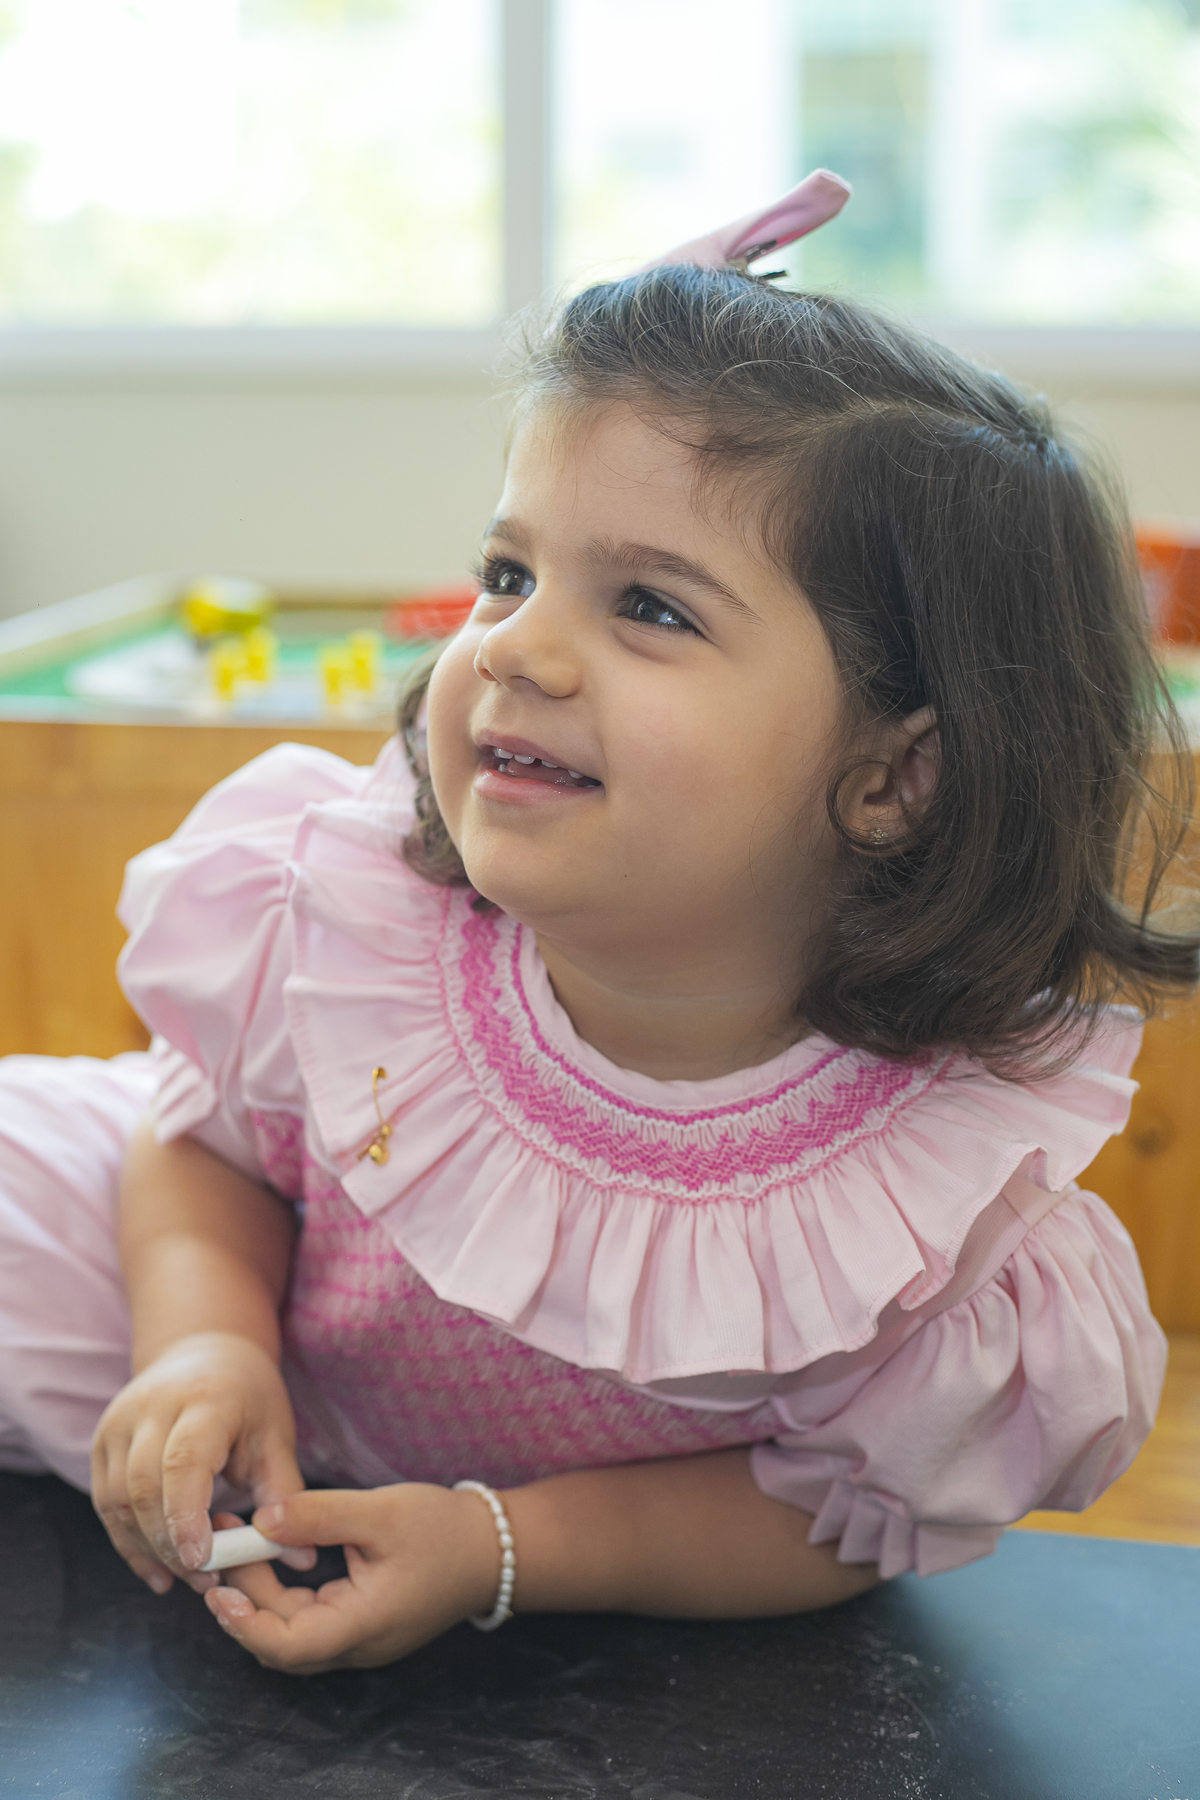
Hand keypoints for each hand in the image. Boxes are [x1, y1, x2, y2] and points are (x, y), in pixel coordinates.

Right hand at [90, 1331, 314, 1594]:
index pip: (183, 1462)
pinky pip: (105, 1503)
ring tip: (186, 1579)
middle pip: (144, 1488)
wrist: (206, 1351)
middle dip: (170, 1545)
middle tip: (205, 1582)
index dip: (186, 1517)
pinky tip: (158, 1569)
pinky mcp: (102, 1441)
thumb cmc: (248, 1398)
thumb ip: (284, 1496)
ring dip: (148, 1549)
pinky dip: (128, 1542)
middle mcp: (152, 1407)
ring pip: (117, 1501)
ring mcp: (119, 1422)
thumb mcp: (275, 1436)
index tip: (202, 1563)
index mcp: (204, 1400)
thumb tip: (302, 1559)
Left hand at [204, 1484, 501, 1672]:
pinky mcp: (362, 1625)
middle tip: (220, 1544)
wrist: (493, 1548)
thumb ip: (320, 1515)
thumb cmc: (444, 1529)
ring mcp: (360, 1640)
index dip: (244, 1622)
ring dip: (260, 1594)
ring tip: (239, 1541)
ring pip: (292, 1632)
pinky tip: (272, 1552)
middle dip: (242, 1598)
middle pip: (281, 1641)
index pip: (287, 1645)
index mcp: (364, 1625)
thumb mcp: (381, 1511)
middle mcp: (357, 1645)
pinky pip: (309, 1620)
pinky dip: (283, 1594)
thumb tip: (262, 1518)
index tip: (217, 1586)